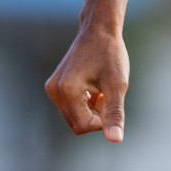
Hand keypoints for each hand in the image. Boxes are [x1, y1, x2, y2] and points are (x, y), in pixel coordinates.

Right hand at [45, 24, 129, 141]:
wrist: (99, 30)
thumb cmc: (110, 54)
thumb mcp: (117, 84)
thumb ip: (114, 113)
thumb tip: (115, 139)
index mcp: (67, 90)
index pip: (84, 126)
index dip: (102, 121)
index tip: (112, 101)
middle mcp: (54, 90)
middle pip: (77, 124)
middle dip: (96, 116)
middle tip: (107, 94)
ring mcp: (52, 88)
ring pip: (74, 117)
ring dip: (91, 110)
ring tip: (100, 89)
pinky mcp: (54, 86)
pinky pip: (70, 107)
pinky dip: (85, 103)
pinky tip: (94, 87)